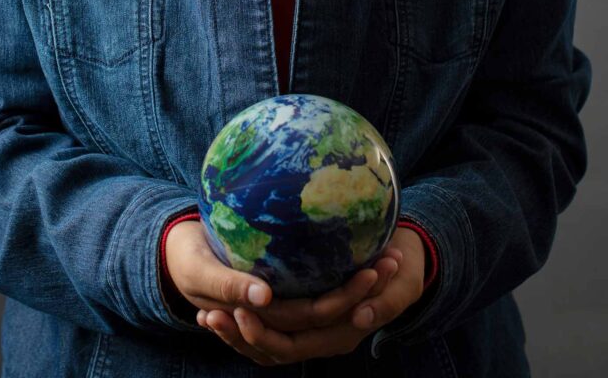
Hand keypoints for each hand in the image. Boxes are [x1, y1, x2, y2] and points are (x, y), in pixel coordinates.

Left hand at [196, 228, 424, 365]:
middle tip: (210, 313)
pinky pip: (272, 331)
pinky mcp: (306, 317)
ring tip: (205, 316)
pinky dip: (245, 325)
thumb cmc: (403, 266)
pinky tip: (217, 309)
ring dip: (236, 334)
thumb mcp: (400, 281)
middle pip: (275, 348)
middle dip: (241, 335)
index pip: (297, 342)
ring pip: (268, 345)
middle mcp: (326, 338)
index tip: (239, 306)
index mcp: (344, 332)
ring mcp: (315, 331)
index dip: (266, 332)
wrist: (405, 262)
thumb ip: (383, 299)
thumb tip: (359, 318)